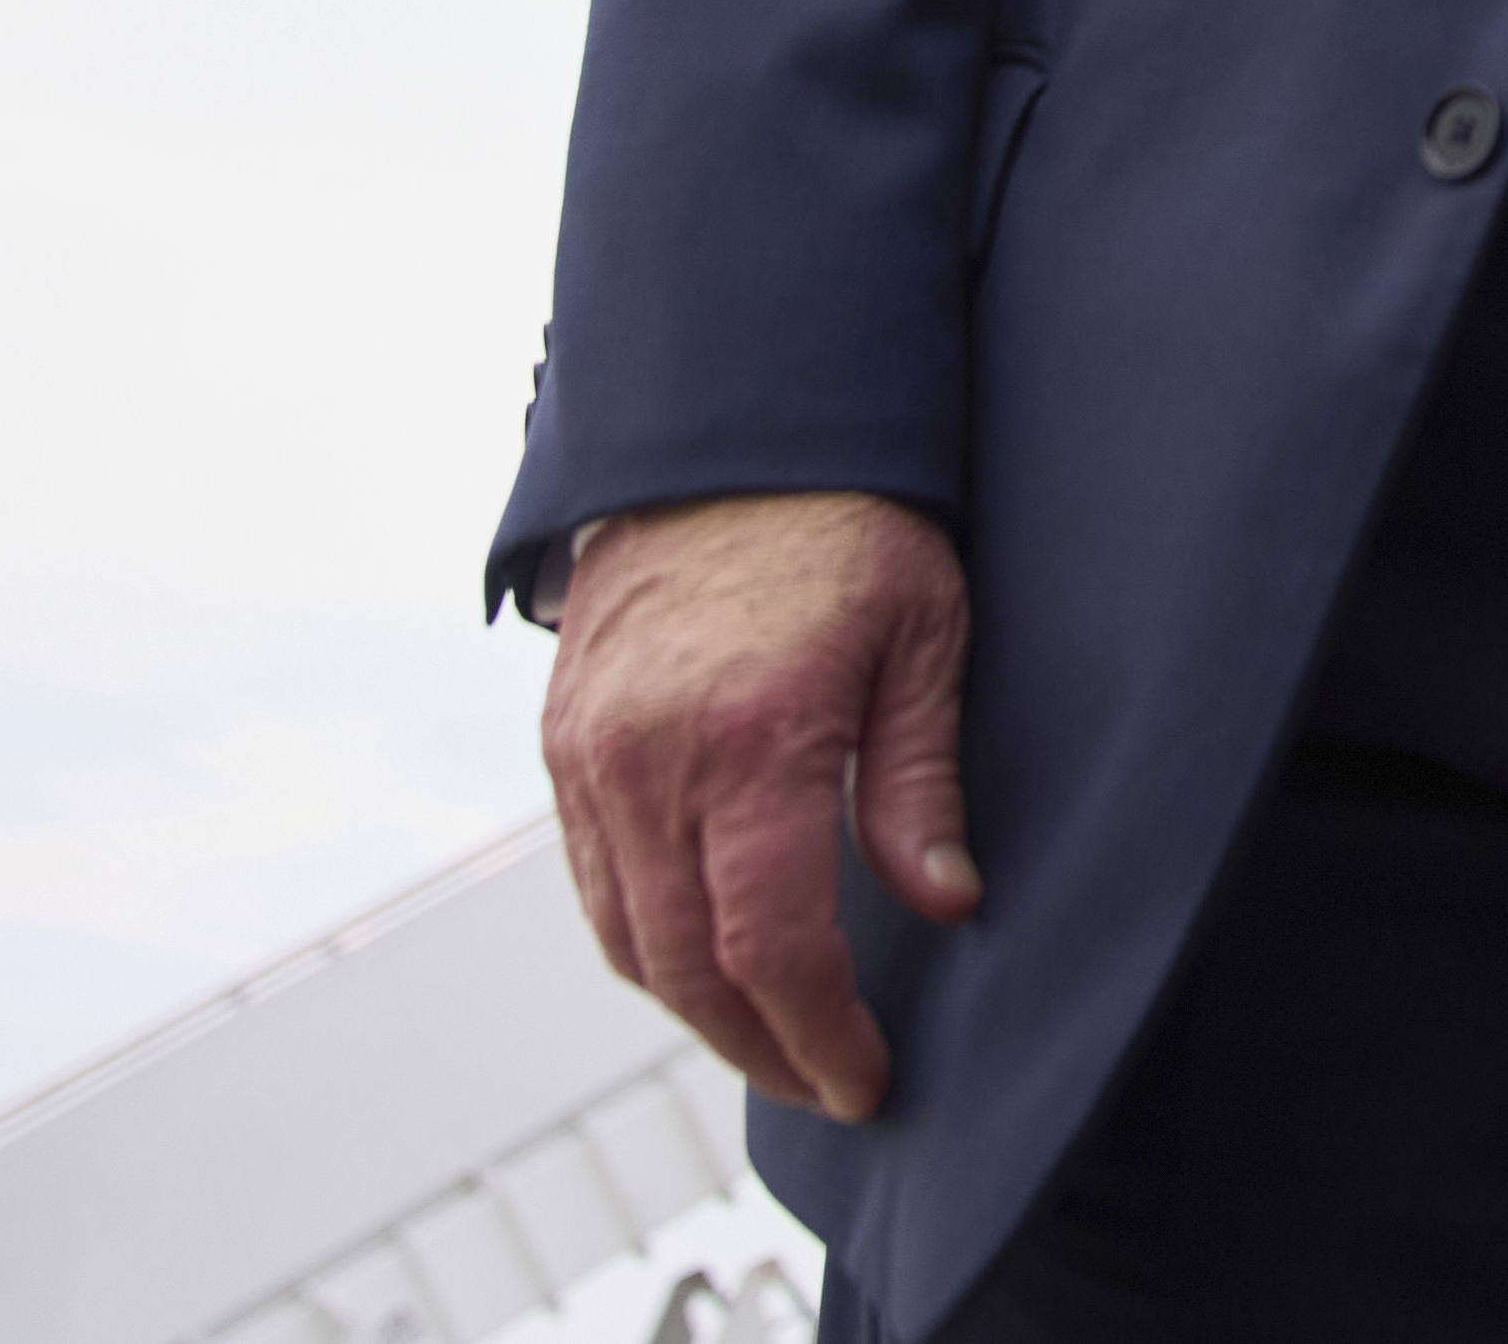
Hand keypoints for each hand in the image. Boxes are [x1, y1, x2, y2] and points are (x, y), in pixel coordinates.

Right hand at [541, 489, 982, 1119]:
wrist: (733, 426)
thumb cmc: (853, 519)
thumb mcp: (923, 635)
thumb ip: (920, 782)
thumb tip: (945, 904)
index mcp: (752, 738)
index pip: (771, 944)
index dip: (818, 1035)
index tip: (864, 1081)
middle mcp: (650, 758)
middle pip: (688, 967)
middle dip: (761, 1046)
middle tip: (827, 1080)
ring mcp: (591, 752)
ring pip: (628, 938)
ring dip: (698, 1009)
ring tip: (775, 1036)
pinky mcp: (563, 739)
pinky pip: (594, 880)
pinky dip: (646, 941)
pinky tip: (707, 956)